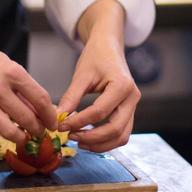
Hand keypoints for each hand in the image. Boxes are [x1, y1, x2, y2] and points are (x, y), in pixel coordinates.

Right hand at [0, 30, 56, 147]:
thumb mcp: (4, 63)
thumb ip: (20, 84)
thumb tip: (37, 106)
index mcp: (12, 72)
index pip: (40, 99)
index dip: (50, 115)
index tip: (52, 123)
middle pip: (28, 119)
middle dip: (37, 130)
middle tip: (37, 132)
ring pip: (9, 131)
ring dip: (19, 138)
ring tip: (20, 136)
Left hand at [57, 35, 140, 152]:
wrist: (109, 47)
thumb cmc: (96, 56)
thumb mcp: (82, 75)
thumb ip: (71, 97)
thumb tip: (58, 118)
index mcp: (122, 85)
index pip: (100, 112)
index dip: (79, 122)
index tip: (62, 126)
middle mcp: (132, 98)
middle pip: (115, 129)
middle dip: (91, 138)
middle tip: (70, 137)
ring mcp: (133, 106)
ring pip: (121, 136)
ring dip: (100, 144)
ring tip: (79, 141)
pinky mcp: (129, 111)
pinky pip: (122, 133)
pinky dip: (106, 140)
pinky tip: (88, 138)